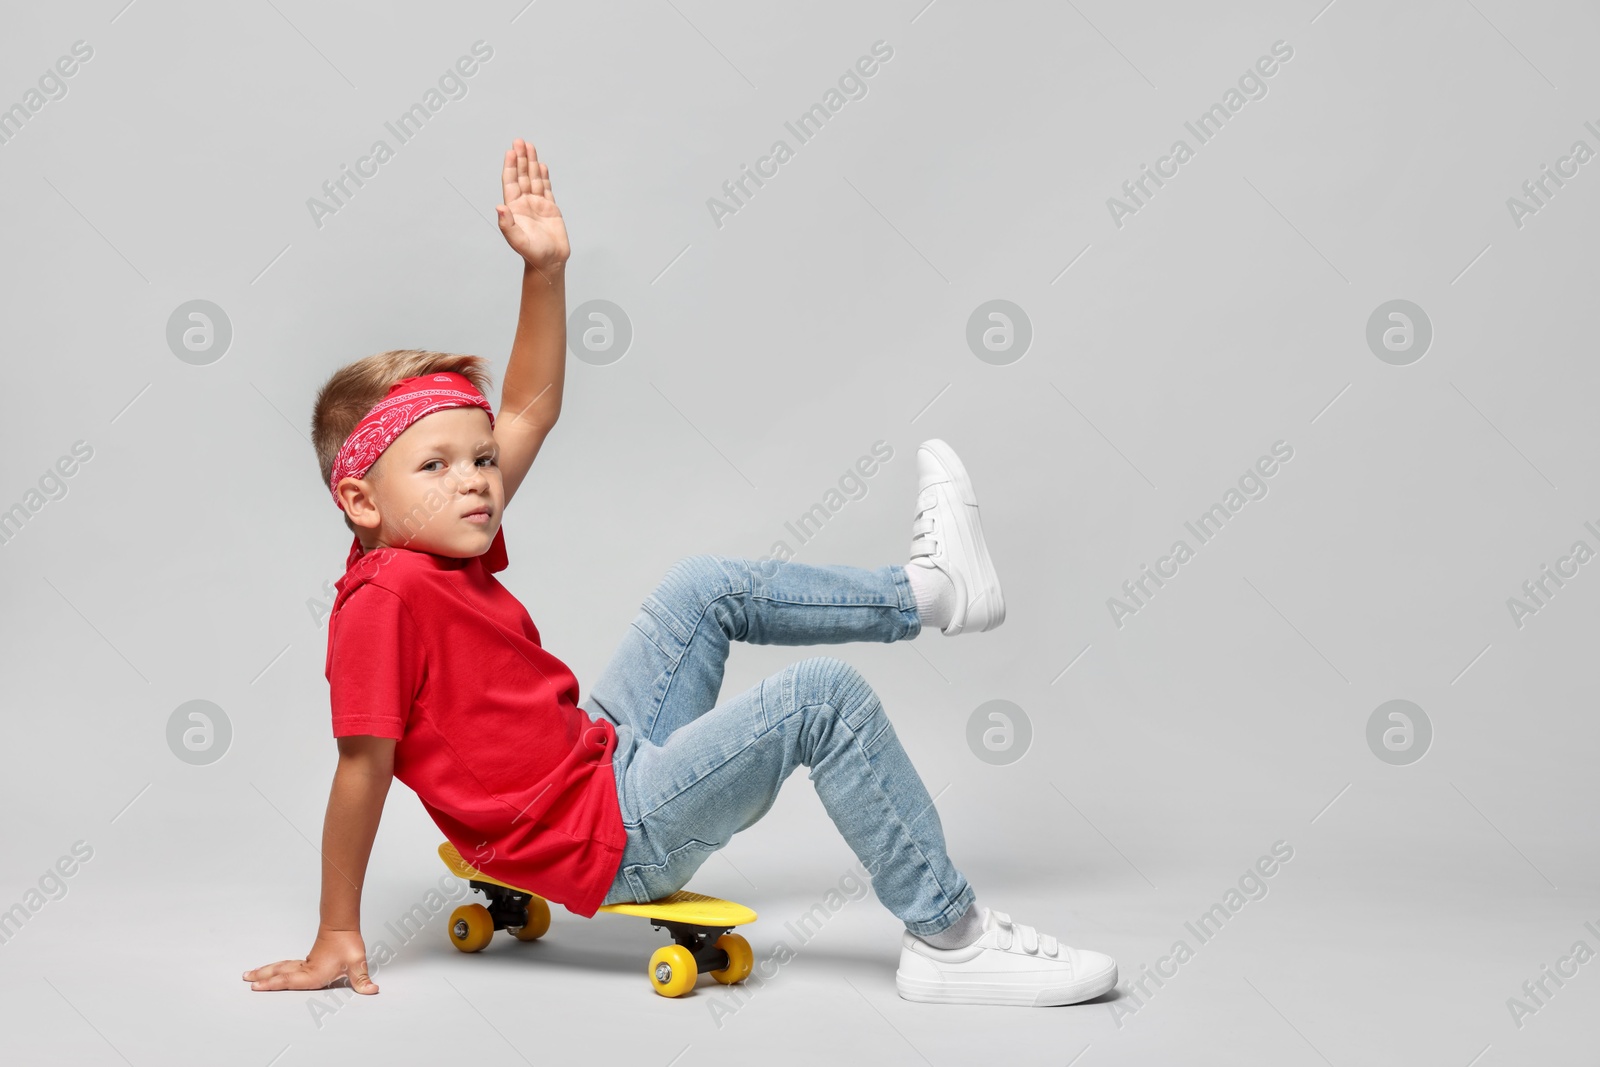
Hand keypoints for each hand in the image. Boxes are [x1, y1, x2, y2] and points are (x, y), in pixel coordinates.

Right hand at [243, 927, 377, 993]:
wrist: (343, 926)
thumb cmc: (347, 944)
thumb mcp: (357, 963)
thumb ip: (362, 979)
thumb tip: (372, 990)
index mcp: (313, 974)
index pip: (289, 981)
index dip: (272, 985)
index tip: (256, 986)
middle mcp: (305, 970)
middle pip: (280, 973)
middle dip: (262, 977)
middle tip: (245, 979)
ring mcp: (305, 964)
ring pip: (281, 968)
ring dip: (265, 971)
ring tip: (250, 974)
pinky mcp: (307, 960)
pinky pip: (286, 965)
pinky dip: (275, 968)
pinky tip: (271, 970)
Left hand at [496, 137, 569, 277]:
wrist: (549, 262)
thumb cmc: (532, 253)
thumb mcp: (516, 240)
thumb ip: (507, 224)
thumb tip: (499, 207)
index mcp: (515, 208)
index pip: (511, 182)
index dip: (510, 166)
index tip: (511, 151)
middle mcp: (524, 203)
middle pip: (521, 176)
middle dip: (521, 158)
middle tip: (520, 141)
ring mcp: (537, 205)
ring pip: (533, 179)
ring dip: (531, 163)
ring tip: (530, 146)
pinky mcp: (550, 208)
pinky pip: (546, 188)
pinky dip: (543, 176)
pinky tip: (541, 165)